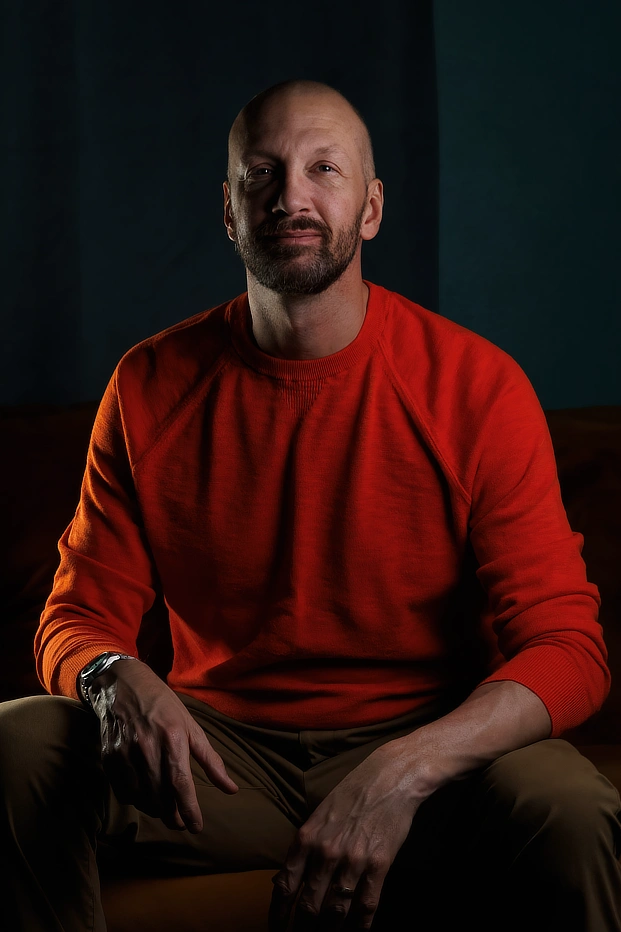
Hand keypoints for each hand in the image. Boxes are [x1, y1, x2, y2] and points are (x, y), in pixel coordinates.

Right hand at [88, 659, 237, 831]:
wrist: (124, 683)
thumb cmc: (164, 705)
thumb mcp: (191, 726)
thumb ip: (210, 760)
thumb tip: (231, 789)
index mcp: (173, 737)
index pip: (181, 783)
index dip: (189, 810)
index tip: (196, 827)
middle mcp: (148, 746)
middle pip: (161, 795)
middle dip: (173, 815)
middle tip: (180, 822)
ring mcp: (125, 752)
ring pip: (141, 797)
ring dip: (155, 809)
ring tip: (164, 810)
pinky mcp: (109, 756)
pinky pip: (123, 790)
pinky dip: (135, 799)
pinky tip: (144, 796)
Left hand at [268, 740, 426, 930]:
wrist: (390, 776)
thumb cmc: (352, 792)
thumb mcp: (319, 814)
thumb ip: (304, 846)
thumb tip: (287, 878)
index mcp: (306, 837)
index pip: (284, 886)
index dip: (278, 915)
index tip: (276, 929)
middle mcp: (325, 851)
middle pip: (308, 906)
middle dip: (302, 929)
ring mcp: (353, 860)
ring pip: (335, 911)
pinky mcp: (379, 864)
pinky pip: (366, 906)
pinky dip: (360, 926)